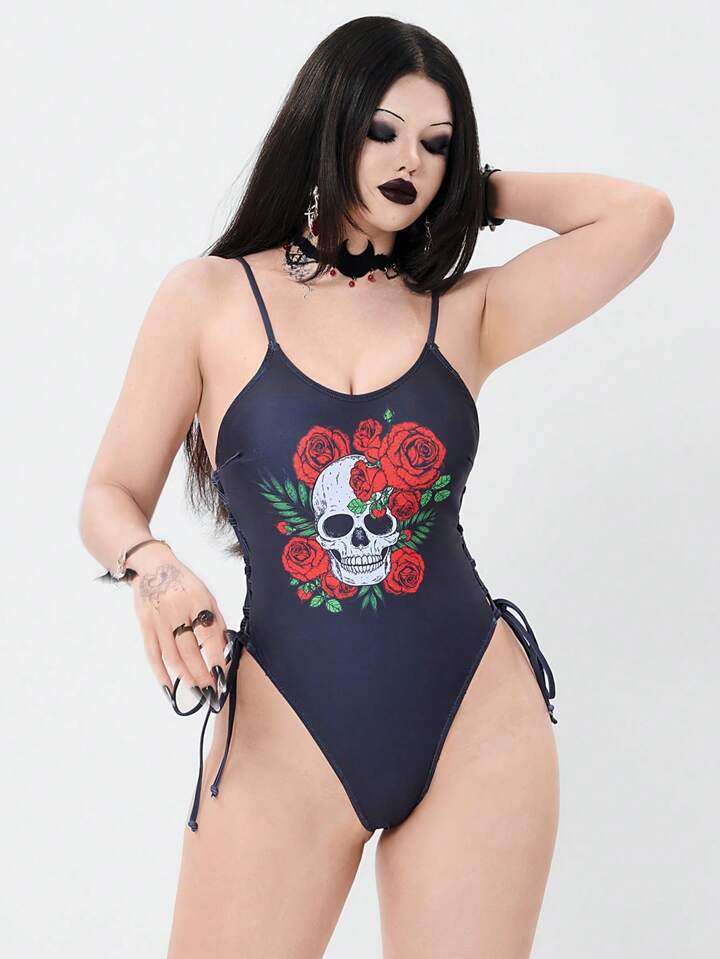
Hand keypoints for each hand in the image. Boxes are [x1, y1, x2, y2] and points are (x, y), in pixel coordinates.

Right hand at [129, 543, 229, 708]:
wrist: (153, 568)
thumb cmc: (185, 584)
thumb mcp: (206, 595)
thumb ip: (215, 621)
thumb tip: (224, 650)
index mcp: (197, 600)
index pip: (209, 634)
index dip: (216, 656)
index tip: (223, 674)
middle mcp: (176, 610)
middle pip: (189, 649)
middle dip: (202, 673)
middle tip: (211, 690)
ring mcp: (158, 620)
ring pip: (171, 656)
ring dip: (185, 676)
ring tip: (197, 691)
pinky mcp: (145, 626)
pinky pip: (152, 655)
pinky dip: (160, 674)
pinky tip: (169, 688)